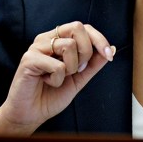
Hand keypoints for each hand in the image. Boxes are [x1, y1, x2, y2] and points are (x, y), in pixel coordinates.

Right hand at [0, 20, 114, 135]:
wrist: (30, 114)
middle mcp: (47, 39)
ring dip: (71, 68)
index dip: (99, 39)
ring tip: (58, 78)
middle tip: (77, 70)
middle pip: (77, 27)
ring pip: (68, 45)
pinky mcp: (29, 60)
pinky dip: (58, 79)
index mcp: (58, 39)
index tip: (109, 55)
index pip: (83, 27)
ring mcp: (36, 47)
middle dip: (86, 51)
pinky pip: (57, 66)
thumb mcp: (79, 78)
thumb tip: (113, 48)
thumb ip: (94, 63)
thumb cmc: (51, 95)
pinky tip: (47, 82)